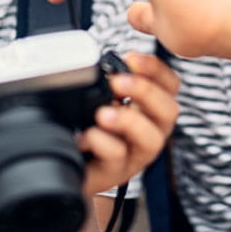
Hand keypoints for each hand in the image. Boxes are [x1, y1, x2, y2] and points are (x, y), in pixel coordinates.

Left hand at [79, 52, 179, 193]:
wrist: (61, 167)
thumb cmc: (83, 128)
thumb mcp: (98, 101)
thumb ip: (108, 86)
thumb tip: (103, 66)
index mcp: (148, 109)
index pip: (169, 85)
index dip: (156, 69)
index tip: (132, 58)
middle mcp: (149, 131)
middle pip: (169, 110)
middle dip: (145, 91)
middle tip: (117, 82)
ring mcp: (135, 155)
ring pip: (152, 139)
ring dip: (129, 120)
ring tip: (103, 114)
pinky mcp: (115, 173)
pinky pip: (119, 157)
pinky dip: (103, 142)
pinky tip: (86, 136)